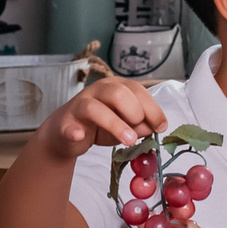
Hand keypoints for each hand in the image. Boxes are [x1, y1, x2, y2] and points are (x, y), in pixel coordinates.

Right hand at [31, 77, 170, 160]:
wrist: (66, 134)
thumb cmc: (99, 125)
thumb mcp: (125, 124)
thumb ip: (140, 124)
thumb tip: (152, 127)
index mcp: (116, 87)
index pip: (137, 90)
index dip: (152, 108)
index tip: (161, 126)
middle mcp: (98, 91)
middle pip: (118, 93)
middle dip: (134, 113)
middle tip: (140, 133)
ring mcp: (80, 105)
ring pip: (96, 108)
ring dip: (115, 124)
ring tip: (129, 141)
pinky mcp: (65, 123)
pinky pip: (69, 126)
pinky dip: (75, 131)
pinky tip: (80, 136)